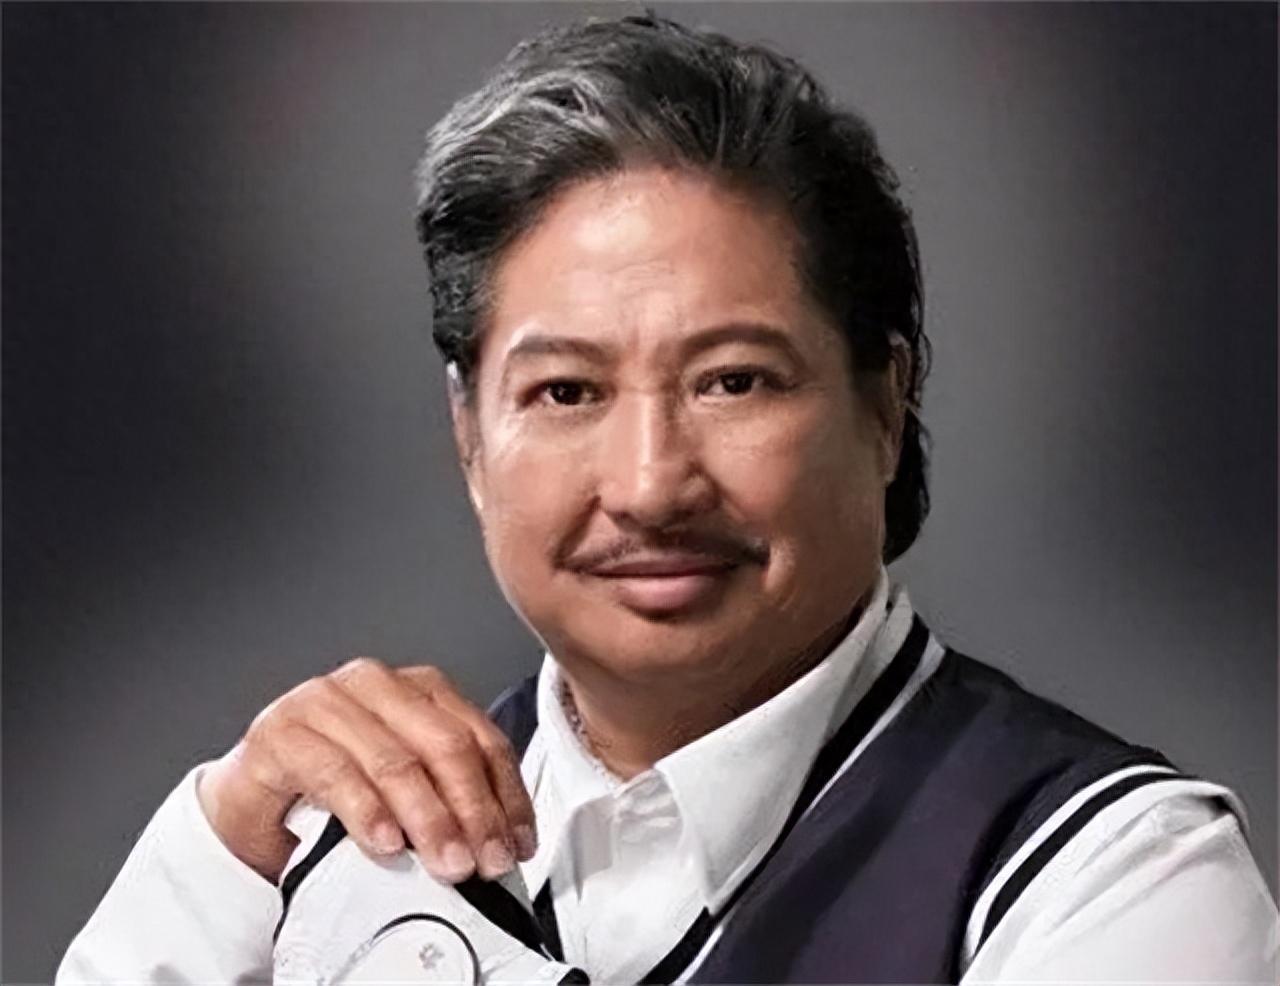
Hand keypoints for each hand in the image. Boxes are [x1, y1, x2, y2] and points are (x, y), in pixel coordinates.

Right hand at [196, 659, 536, 885]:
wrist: (252, 801)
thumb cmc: (333, 792)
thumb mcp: (403, 790)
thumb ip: (447, 797)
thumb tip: (499, 845)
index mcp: (417, 689)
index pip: (479, 736)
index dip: (505, 793)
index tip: (517, 843)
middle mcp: (376, 684)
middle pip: (445, 744)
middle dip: (474, 809)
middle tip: (485, 860)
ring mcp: (326, 701)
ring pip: (396, 760)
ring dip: (429, 819)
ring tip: (448, 862)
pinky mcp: (282, 731)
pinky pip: (336, 773)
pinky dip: (368, 812)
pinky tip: (386, 844)